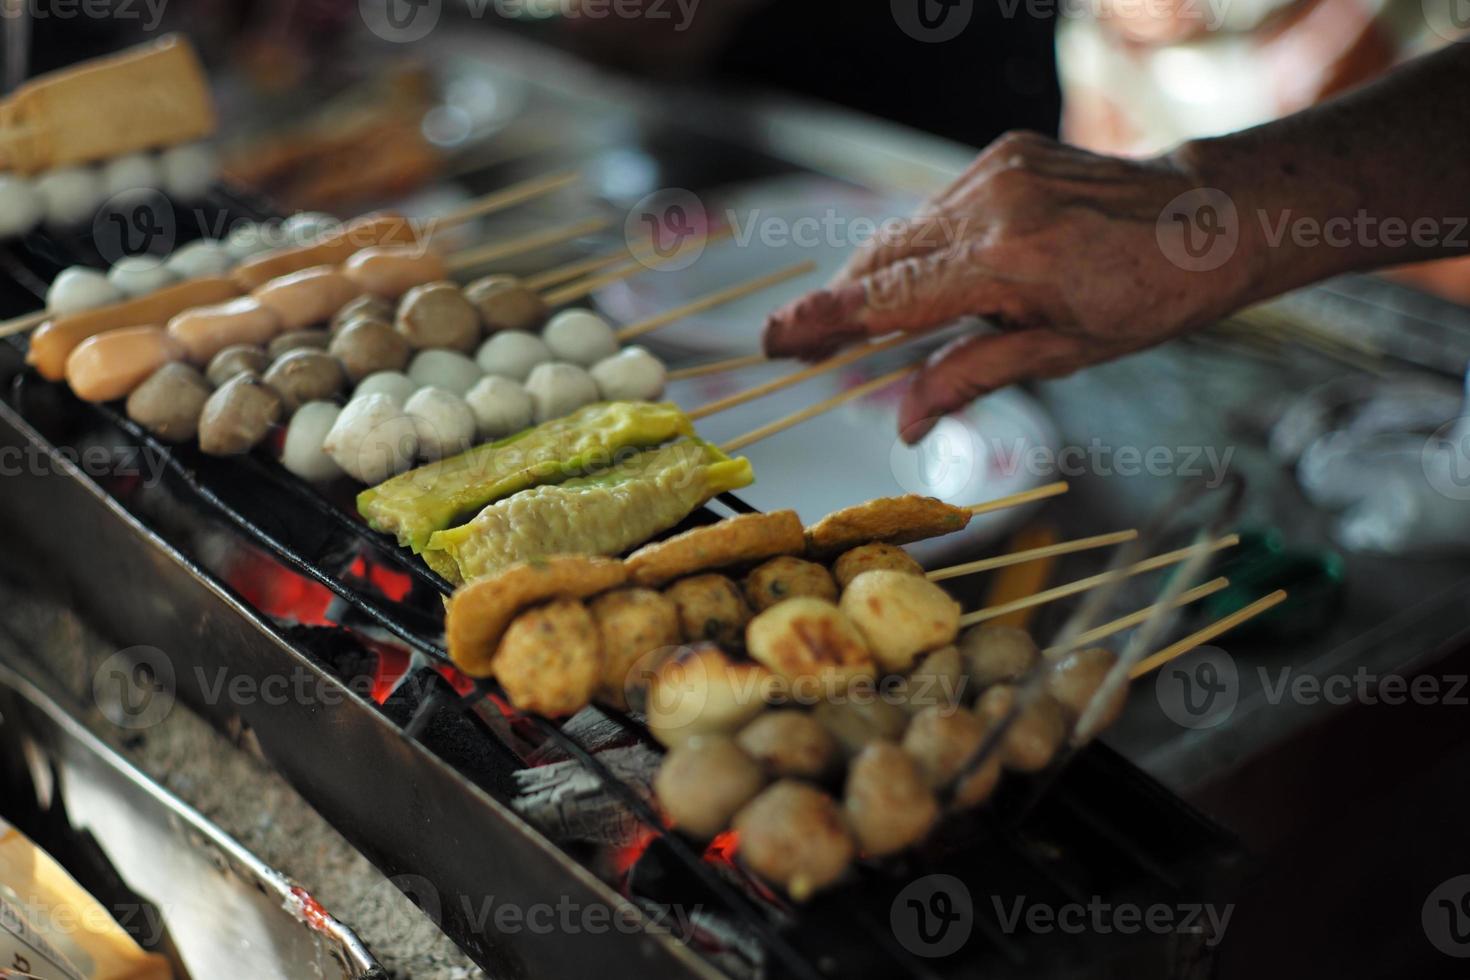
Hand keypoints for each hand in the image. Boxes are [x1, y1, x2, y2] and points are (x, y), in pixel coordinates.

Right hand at [763, 132, 1263, 442]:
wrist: (1213, 214)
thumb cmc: (1151, 295)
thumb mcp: (1064, 353)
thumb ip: (973, 377)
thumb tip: (908, 421)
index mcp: (1006, 259)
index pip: (888, 296)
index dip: (823, 321)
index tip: (775, 339)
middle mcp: (990, 203)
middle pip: (881, 258)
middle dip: (841, 303)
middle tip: (809, 346)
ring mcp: (996, 169)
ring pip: (904, 230)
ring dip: (881, 276)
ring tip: (869, 323)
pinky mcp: (1004, 153)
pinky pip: (938, 208)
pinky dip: (922, 246)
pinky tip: (934, 278)